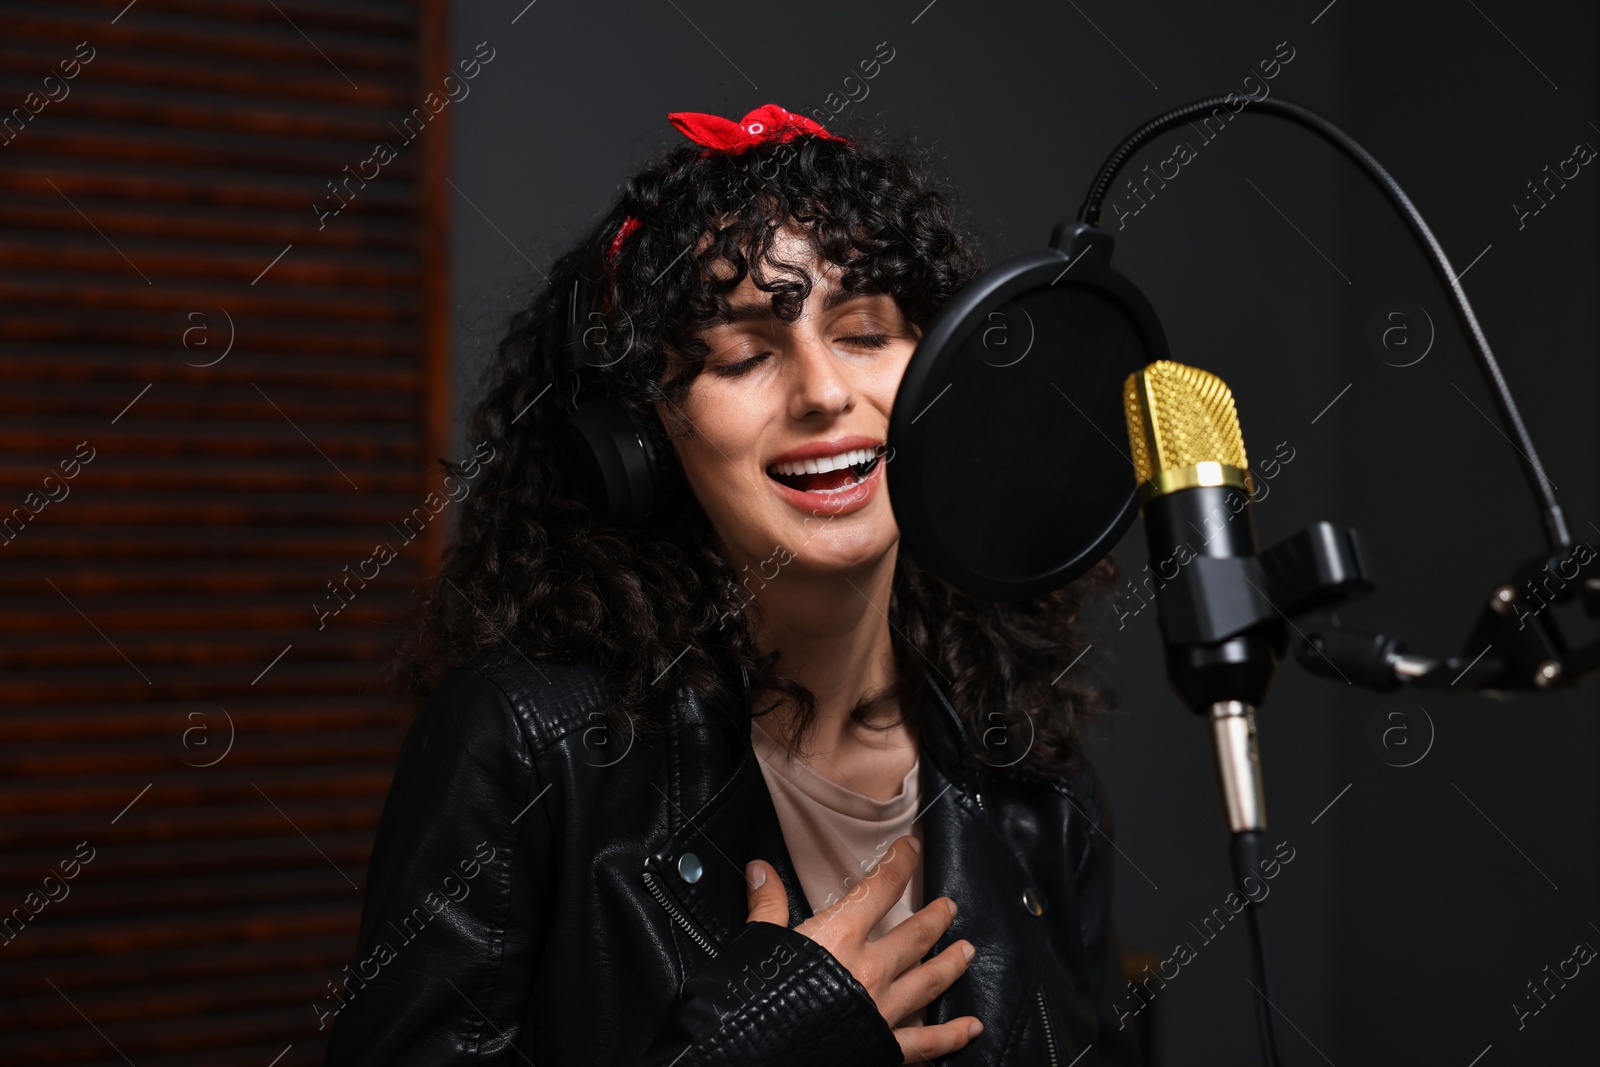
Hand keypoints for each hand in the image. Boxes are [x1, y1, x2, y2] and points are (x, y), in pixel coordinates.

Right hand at [745, 834, 982, 1063]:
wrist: (754, 1052)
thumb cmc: (755, 998)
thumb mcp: (758, 943)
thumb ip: (767, 906)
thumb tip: (761, 870)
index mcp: (840, 936)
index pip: (880, 889)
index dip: (899, 864)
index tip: (911, 849)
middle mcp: (869, 969)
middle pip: (914, 936)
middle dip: (935, 919)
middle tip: (950, 907)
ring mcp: (881, 1009)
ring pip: (928, 981)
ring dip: (950, 964)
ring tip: (967, 951)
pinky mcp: (883, 1046)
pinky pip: (926, 1042)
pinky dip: (951, 1035)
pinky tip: (971, 1027)